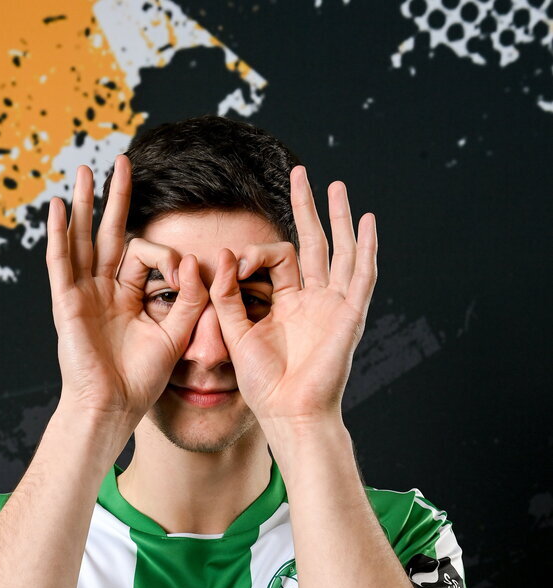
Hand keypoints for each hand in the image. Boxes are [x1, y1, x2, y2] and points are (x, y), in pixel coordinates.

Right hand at [46, 156, 206, 423]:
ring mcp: (83, 295)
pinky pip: (61, 262)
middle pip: (109, 235)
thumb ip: (188, 299)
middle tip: (123, 163)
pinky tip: (60, 207)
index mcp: (128, 299)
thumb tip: (193, 261)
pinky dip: (59, 234)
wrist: (113, 408)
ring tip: (85, 170)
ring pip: (83, 239)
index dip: (169, 258)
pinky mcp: (67, 303)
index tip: (186, 272)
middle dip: (116, 199)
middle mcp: (103, 291)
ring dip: (86, 204)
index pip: (145, 257)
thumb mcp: (176, 335)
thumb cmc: (141, 381)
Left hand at [207, 167, 377, 428]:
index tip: (234, 263)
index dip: (254, 254)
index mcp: (286, 304)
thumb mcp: (235, 333)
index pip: (277, 259)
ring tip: (336, 186)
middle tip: (301, 173)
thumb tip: (221, 255)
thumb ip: (226, 296)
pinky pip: (362, 276)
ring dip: (339, 218)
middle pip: (313, 243)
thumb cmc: (263, 384)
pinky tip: (368, 221)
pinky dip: (367, 249)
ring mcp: (333, 306)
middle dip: (307, 208)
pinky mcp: (350, 316)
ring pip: (340, 252)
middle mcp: (312, 300)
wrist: (288, 413)